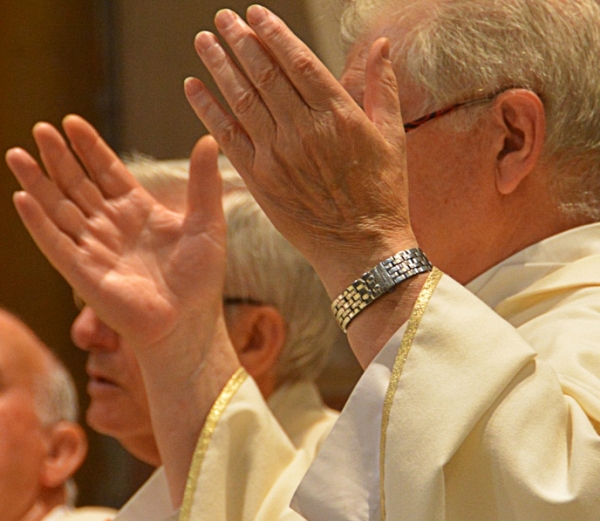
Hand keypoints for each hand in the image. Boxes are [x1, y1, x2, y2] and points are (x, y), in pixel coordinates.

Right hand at [6, 118, 239, 502]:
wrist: (189, 323)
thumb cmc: (200, 279)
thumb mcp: (207, 224)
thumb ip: (204, 183)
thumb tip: (208, 140)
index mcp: (139, 212)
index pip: (108, 172)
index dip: (90, 148)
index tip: (72, 122)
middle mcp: (112, 227)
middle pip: (79, 184)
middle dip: (59, 157)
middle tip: (42, 128)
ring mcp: (95, 248)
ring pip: (60, 208)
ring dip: (39, 182)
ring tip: (19, 154)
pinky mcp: (82, 273)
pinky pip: (55, 243)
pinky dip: (38, 222)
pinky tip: (23, 197)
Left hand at [184, 6, 416, 297]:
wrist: (361, 248)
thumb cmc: (383, 194)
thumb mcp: (393, 138)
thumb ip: (382, 88)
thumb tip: (381, 44)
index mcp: (338, 116)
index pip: (298, 62)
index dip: (273, 34)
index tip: (255, 13)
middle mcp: (303, 131)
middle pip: (265, 75)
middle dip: (241, 41)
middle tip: (224, 18)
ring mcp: (277, 156)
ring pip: (242, 100)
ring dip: (220, 66)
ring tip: (204, 40)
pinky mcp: (260, 181)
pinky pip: (228, 138)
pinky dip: (208, 110)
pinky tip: (193, 86)